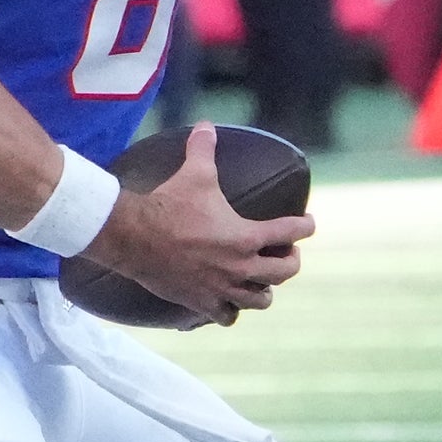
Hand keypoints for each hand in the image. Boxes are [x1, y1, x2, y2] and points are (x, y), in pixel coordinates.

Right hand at [83, 123, 314, 323]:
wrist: (133, 237)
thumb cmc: (168, 205)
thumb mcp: (193, 173)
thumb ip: (204, 148)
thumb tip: (206, 125)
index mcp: (246, 236)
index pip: (291, 233)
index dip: (305, 226)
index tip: (309, 222)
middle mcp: (240, 266)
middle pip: (284, 273)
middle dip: (290, 262)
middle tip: (286, 253)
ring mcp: (221, 288)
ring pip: (259, 300)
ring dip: (264, 290)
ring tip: (261, 281)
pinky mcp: (200, 302)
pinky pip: (227, 316)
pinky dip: (231, 311)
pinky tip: (229, 302)